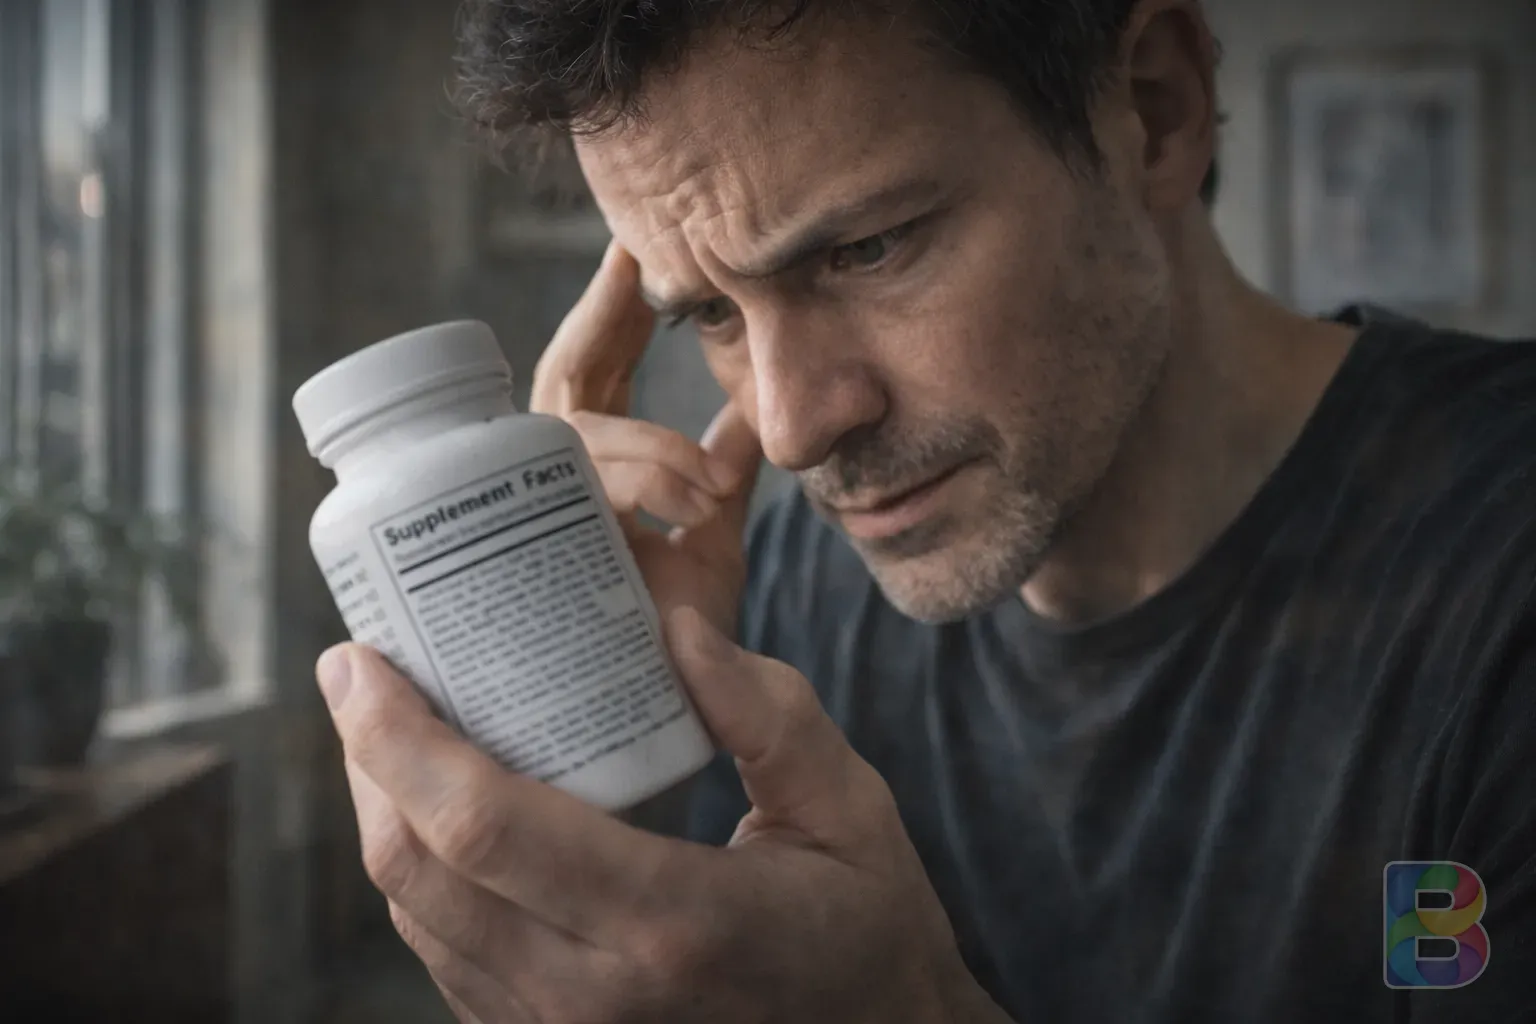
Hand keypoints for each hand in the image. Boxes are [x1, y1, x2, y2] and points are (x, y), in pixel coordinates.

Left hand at [319, 608, 1008, 1023]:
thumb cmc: (869, 928)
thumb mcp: (849, 808)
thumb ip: (768, 714)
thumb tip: (673, 628)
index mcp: (670, 921)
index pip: (486, 824)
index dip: (398, 736)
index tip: (358, 657)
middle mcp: (593, 994)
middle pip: (424, 872)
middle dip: (366, 761)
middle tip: (359, 671)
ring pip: (421, 920)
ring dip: (383, 814)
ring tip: (386, 727)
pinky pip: (450, 957)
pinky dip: (422, 874)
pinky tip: (433, 808)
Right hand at [530, 242, 761, 635]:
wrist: (680, 716)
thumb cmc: (687, 632)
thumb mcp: (714, 535)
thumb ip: (724, 469)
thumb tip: (751, 406)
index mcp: (598, 468)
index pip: (596, 370)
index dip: (610, 310)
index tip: (633, 246)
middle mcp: (556, 484)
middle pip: (563, 383)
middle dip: (599, 322)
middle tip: (636, 263)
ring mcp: (540, 521)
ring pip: (572, 441)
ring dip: (648, 448)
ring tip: (710, 483)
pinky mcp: (538, 567)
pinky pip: (579, 503)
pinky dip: (638, 490)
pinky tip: (691, 501)